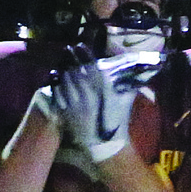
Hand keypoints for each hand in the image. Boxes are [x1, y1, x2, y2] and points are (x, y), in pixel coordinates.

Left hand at [51, 47, 159, 162]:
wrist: (105, 146)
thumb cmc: (117, 123)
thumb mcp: (125, 102)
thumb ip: (127, 86)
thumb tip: (135, 72)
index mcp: (103, 92)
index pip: (92, 67)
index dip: (85, 54)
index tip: (80, 45)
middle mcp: (88, 96)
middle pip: (76, 71)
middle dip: (71, 58)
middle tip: (68, 49)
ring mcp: (75, 105)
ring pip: (65, 80)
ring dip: (63, 68)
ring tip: (62, 60)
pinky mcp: (66, 113)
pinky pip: (57, 93)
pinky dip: (55, 82)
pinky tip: (55, 75)